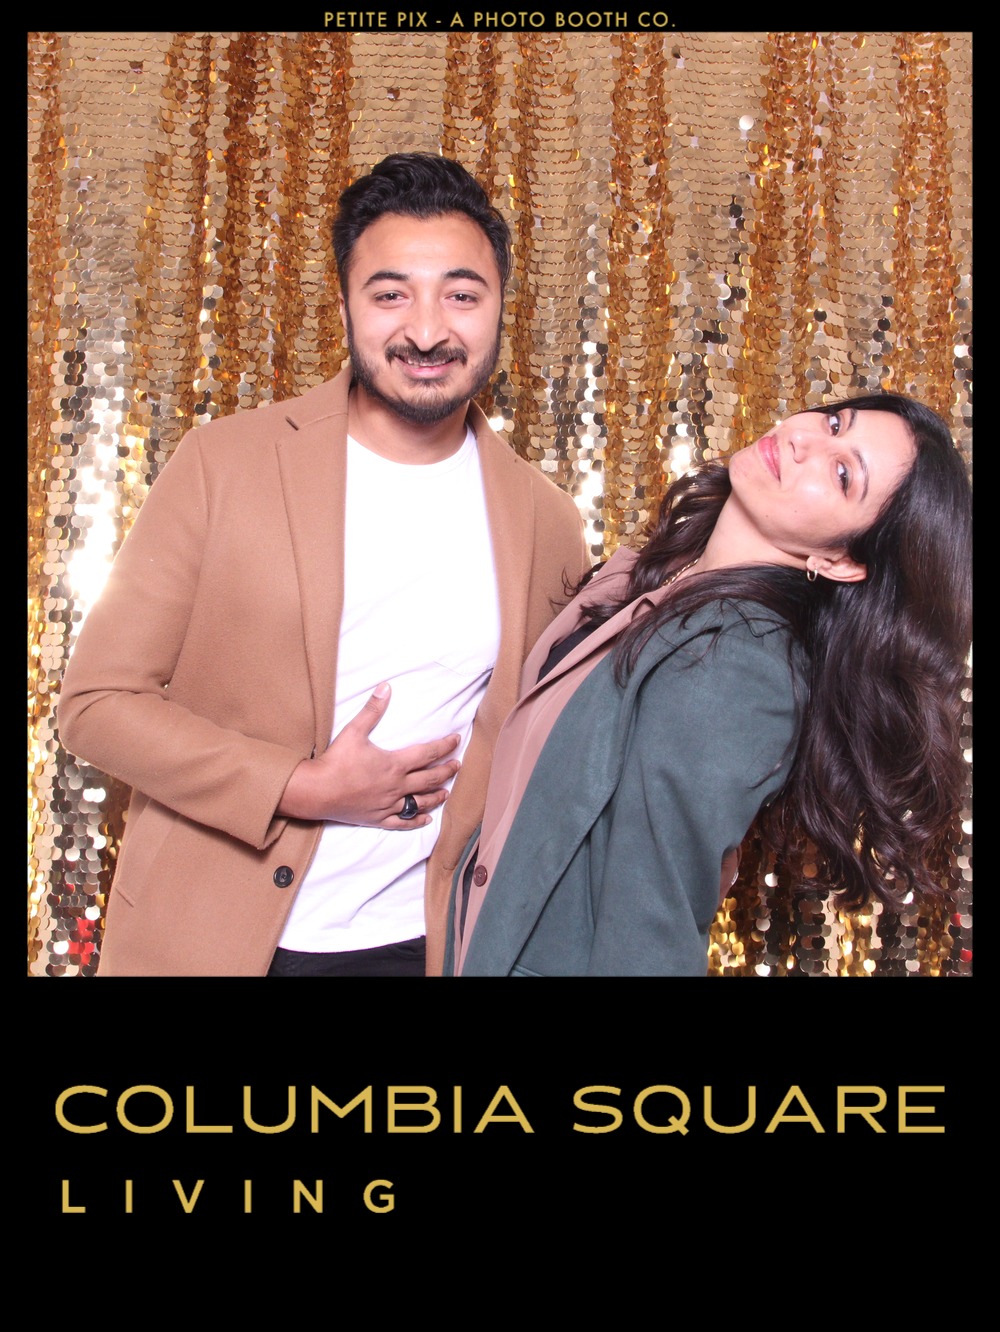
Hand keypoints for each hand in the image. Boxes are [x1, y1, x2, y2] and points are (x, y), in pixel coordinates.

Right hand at [277, 682, 461, 829]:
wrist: (317, 791)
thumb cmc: (336, 761)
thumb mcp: (354, 731)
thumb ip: (372, 710)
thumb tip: (386, 687)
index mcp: (395, 764)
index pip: (428, 753)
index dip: (445, 746)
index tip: (456, 741)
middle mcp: (397, 786)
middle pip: (430, 778)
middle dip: (446, 771)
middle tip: (457, 765)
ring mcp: (389, 804)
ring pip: (420, 802)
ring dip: (436, 797)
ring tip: (446, 792)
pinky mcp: (378, 818)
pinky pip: (403, 822)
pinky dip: (416, 821)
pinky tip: (426, 820)